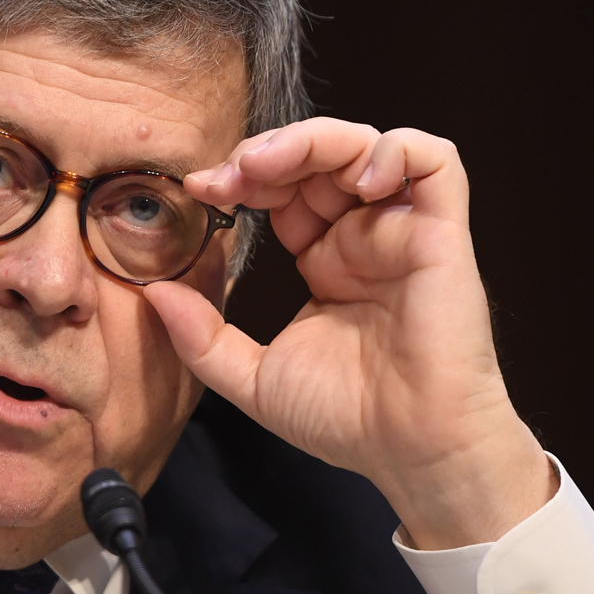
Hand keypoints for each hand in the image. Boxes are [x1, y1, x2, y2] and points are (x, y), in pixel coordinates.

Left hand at [144, 118, 554, 549]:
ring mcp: (403, 232)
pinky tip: (355, 181)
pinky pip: (435, 161)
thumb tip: (151, 293)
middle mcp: (364, 238)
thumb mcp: (253, 378)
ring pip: (367, 145)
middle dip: (267, 152)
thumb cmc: (349, 422)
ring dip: (314, 140)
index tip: (201, 190)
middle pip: (318, 157)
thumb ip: (201, 337)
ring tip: (270, 166)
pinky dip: (394, 150)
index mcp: (326, 261)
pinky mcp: (441, 234)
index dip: (242, 178)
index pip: (283, 191)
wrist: (413, 453)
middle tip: (230, 174)